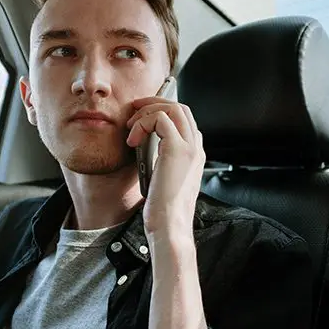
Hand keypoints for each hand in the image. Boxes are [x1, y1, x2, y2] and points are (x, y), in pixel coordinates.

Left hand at [126, 97, 205, 234]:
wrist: (170, 225)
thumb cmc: (165, 210)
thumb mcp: (164, 179)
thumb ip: (162, 161)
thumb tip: (144, 146)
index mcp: (195, 155)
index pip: (184, 121)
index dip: (162, 113)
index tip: (141, 118)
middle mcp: (196, 148)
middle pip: (181, 108)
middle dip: (155, 103)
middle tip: (134, 111)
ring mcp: (190, 147)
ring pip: (173, 107)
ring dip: (147, 111)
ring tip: (132, 127)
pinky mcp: (176, 149)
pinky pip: (160, 118)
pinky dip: (142, 123)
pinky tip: (132, 140)